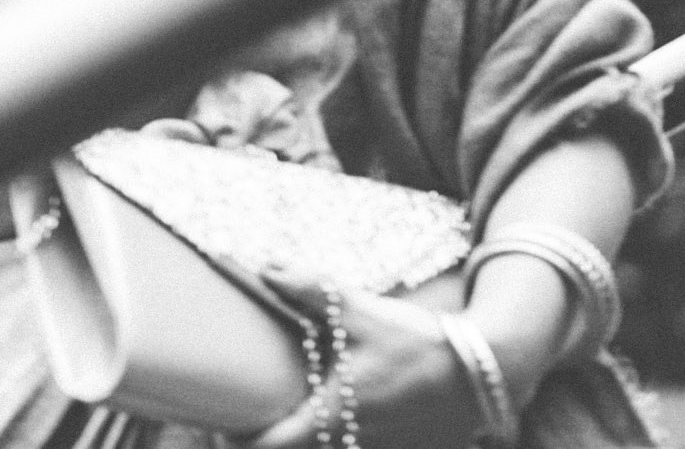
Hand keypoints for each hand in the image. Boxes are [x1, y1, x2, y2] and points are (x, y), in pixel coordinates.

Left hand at [239, 267, 480, 448]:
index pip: (269, 446)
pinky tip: (329, 404)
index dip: (237, 438)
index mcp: (332, 417)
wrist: (479, 371)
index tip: (217, 422)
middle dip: (265, 434)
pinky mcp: (397, 448)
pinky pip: (353, 446)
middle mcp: (350, 444)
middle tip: (236, 414)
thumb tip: (262, 265)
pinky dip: (332, 433)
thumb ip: (305, 288)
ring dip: (300, 432)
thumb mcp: (354, 309)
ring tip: (281, 405)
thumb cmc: (412, 342)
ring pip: (325, 448)